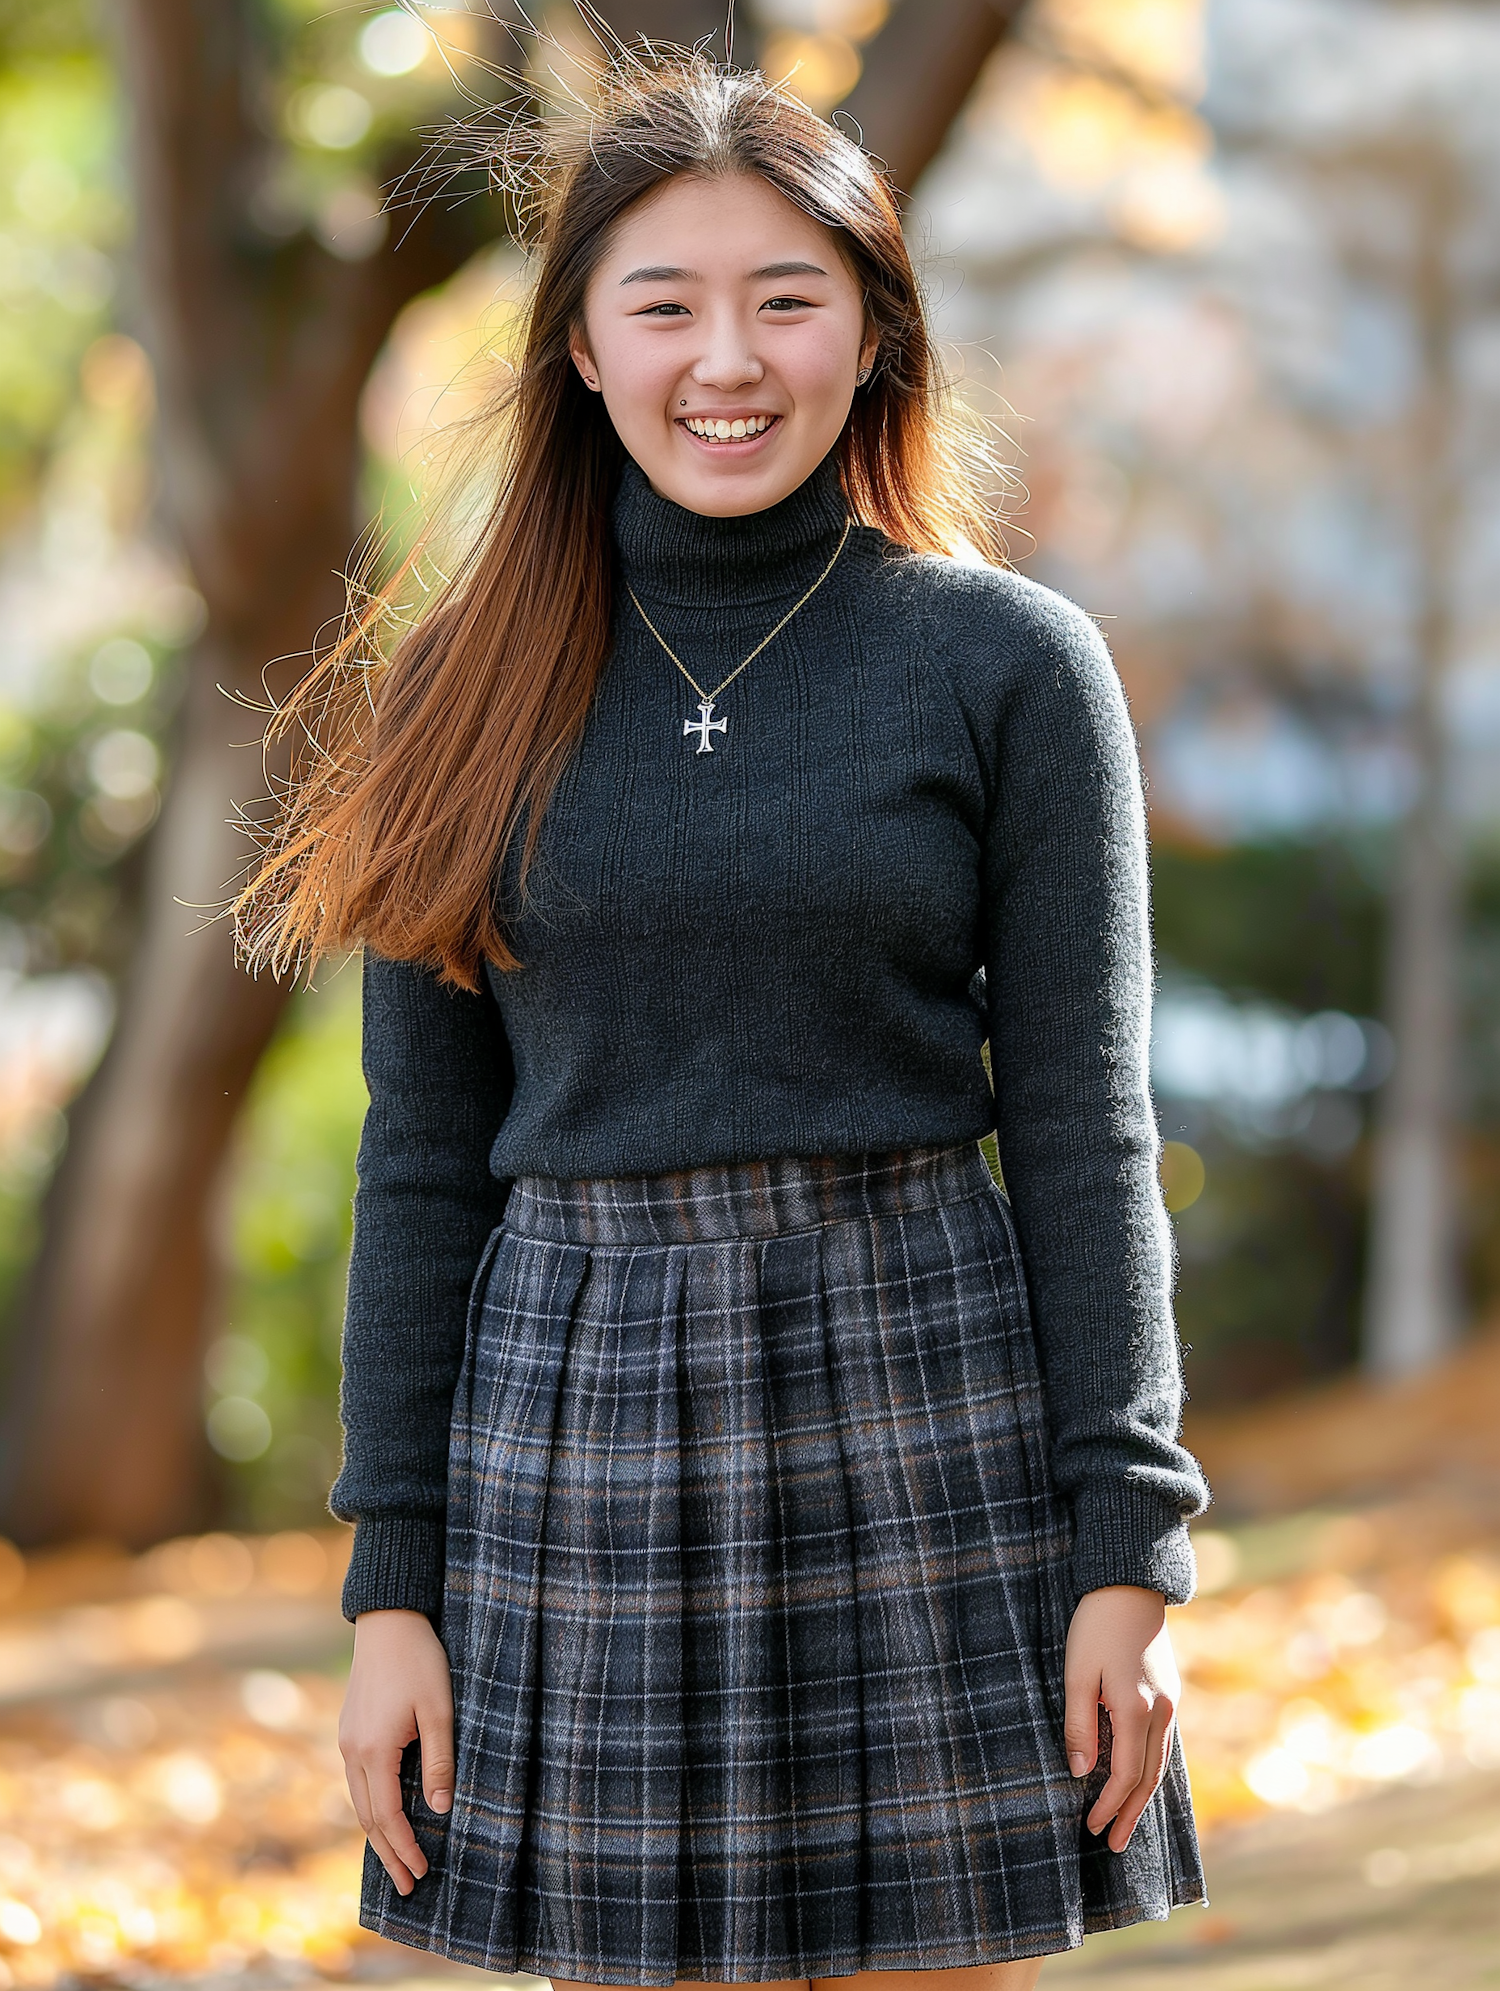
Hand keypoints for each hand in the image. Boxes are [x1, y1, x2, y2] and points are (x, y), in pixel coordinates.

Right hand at [340, 1609, 455, 1893]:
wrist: (387, 1620)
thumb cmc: (419, 1661)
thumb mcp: (439, 1710)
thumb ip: (439, 1761)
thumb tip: (439, 1810)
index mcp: (374, 1750)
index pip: (387, 1816)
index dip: (404, 1848)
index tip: (422, 1873)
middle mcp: (352, 1751)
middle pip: (366, 1818)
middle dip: (387, 1854)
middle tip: (407, 1886)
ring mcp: (346, 1741)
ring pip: (358, 1801)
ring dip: (376, 1834)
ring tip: (396, 1860)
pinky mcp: (349, 1730)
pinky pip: (357, 1782)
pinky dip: (370, 1807)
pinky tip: (384, 1815)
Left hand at [1063, 1584, 1178, 1851]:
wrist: (1130, 1586)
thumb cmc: (1096, 1627)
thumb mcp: (1078, 1674)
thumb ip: (1080, 1724)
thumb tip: (1082, 1773)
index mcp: (1136, 1709)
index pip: (1126, 1774)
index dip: (1109, 1805)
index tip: (1092, 1827)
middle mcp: (1161, 1712)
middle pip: (1149, 1778)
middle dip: (1130, 1814)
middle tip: (1115, 1846)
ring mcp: (1170, 1703)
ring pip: (1160, 1763)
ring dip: (1143, 1797)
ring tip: (1128, 1824)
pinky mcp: (1169, 1694)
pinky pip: (1162, 1745)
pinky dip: (1151, 1770)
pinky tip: (1140, 1781)